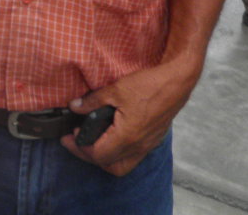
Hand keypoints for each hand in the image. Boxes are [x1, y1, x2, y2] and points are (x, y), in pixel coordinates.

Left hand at [59, 62, 193, 176]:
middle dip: (90, 157)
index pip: (98, 155)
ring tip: (93, 142)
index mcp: (127, 137)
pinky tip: (112, 137)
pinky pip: (133, 156)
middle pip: (110, 165)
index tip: (70, 136)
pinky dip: (119, 153)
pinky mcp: (153, 140)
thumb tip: (74, 106)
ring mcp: (147, 145)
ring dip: (105, 158)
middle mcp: (138, 146)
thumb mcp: (116, 89)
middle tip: (78, 142)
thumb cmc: (149, 86)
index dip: (80, 148)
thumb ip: (92, 101)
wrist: (177, 82)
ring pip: (123, 165)